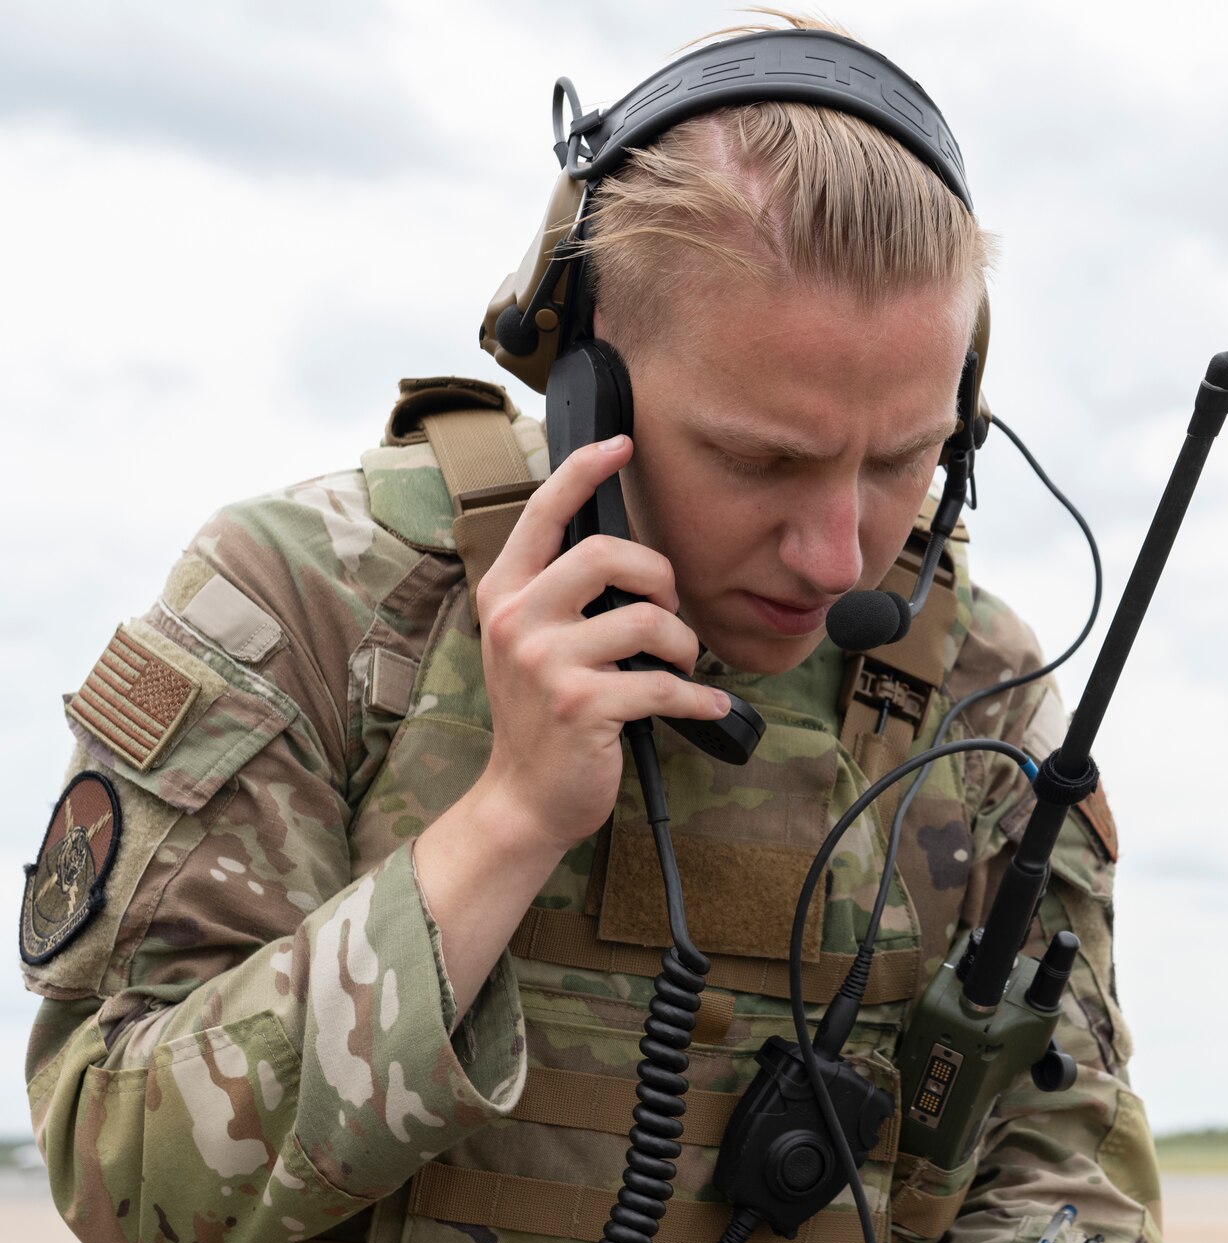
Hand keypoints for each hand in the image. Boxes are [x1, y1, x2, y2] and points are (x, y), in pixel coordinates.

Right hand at [469, 432, 731, 856]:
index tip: (621, 444)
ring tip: (681, 668)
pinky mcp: (581, 706)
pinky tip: (706, 706)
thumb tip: (632, 553)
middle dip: (657, 575)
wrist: (525, 798)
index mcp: (505, 594)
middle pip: (605, 552)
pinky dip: (698, 699)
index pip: (541, 513)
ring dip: (683, 645)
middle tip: (667, 610)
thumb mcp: (532, 644)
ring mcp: (545, 664)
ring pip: (647, 620)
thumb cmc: (544, 715)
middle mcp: (517, 620)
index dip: (581, 470)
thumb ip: (563, 596)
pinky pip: (664, 685)